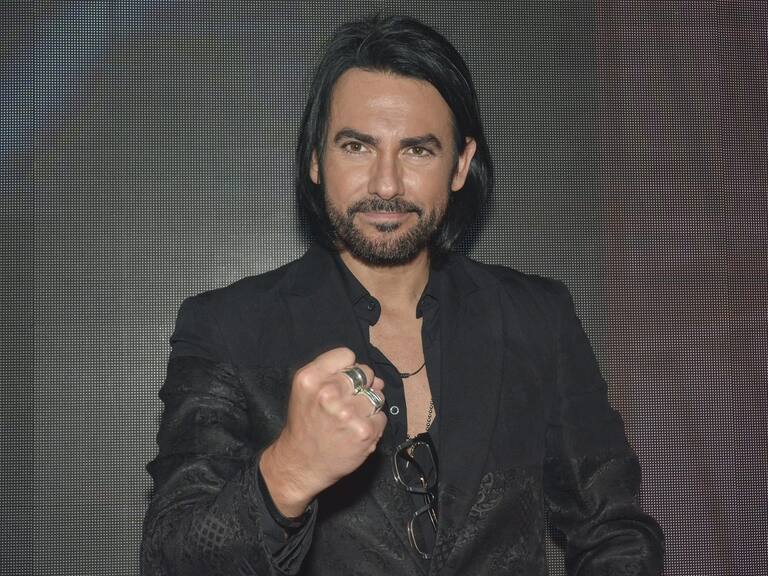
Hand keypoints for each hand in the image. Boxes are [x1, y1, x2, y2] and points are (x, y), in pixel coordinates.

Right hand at [259, 347, 386, 516]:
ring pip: (376, 395)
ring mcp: (347, 412)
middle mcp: (328, 392)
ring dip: (369, 407)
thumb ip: (336, 375)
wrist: (301, 464)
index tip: (341, 383)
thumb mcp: (307, 391)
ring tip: (351, 419)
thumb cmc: (305, 426)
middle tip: (345, 404)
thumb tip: (376, 379)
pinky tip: (356, 432)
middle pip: (365, 372)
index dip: (347, 368)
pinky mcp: (363, 431)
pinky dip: (373, 425)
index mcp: (310, 378)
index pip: (346, 354)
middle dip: (361, 386)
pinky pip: (381, 417)